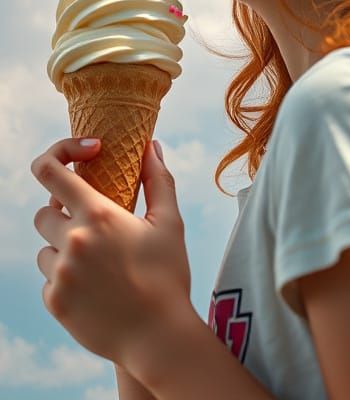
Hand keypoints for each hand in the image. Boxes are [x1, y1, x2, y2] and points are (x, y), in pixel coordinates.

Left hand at [31, 137, 191, 368]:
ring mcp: (60, 274)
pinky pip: (48, 281)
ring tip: (98, 263)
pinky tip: (95, 289)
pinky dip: (66, 280)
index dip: (59, 153)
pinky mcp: (54, 303)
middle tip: (91, 225)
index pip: (50, 171)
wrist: (159, 337)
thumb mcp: (169, 223)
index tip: (85, 156)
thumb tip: (153, 146)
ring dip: (63, 250)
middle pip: (43, 212)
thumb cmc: (168, 276)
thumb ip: (158, 179)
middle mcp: (72, 241)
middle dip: (62, 214)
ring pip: (44, 249)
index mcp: (98, 215)